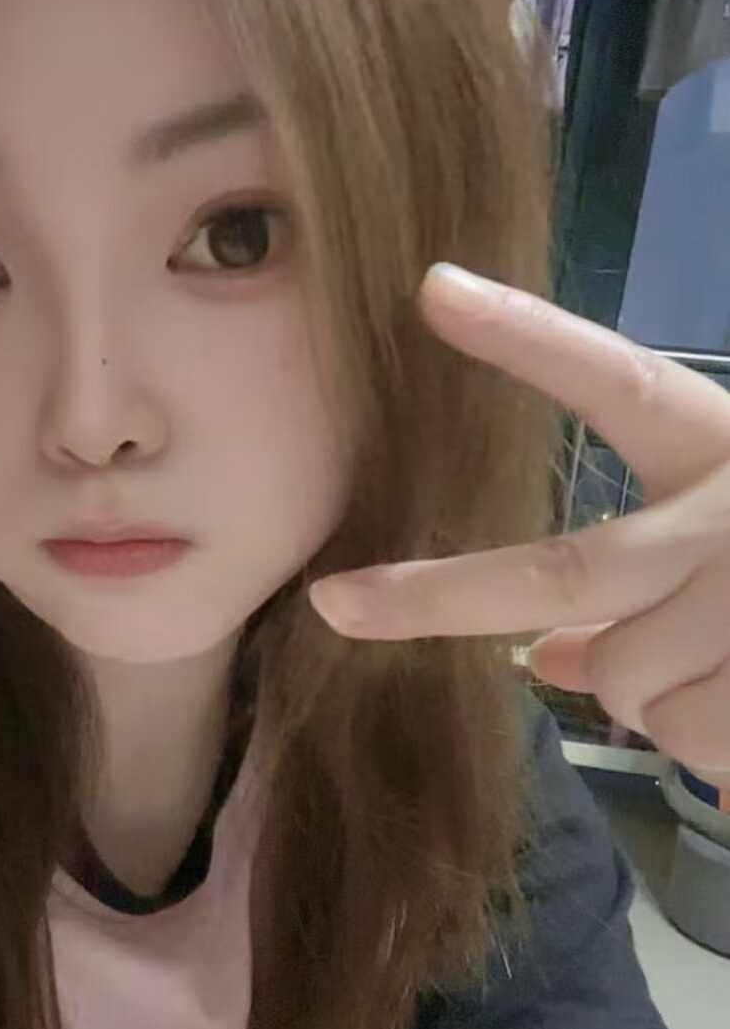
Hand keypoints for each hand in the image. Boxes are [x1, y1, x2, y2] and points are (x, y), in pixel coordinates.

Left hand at [308, 262, 729, 781]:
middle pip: (565, 571)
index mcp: (724, 446)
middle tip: (336, 605)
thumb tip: (540, 656)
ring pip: (620, 682)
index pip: (613, 378)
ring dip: (654, 694)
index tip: (430, 287)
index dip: (523, 337)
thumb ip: (639, 575)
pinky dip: (705, 741)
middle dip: (436, 595)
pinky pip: (678, 737)